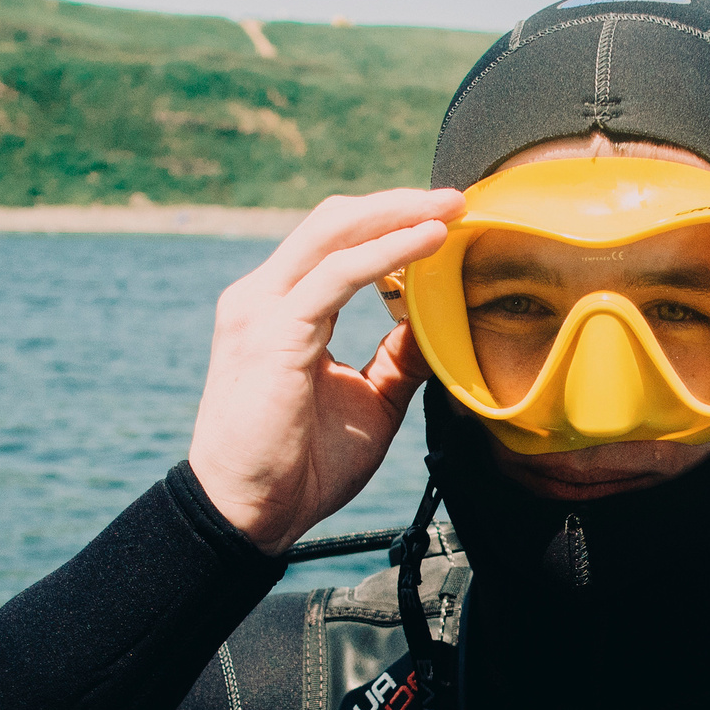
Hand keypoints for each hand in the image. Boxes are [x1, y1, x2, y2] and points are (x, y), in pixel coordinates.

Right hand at [188, 188, 463, 553]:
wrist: (252, 513)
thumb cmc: (302, 465)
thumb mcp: (369, 400)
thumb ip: (397, 358)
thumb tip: (437, 326)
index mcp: (281, 308)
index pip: (336, 242)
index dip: (390, 221)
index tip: (447, 218)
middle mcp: (264, 296)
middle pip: (335, 222)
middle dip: (398, 202)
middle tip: (458, 196)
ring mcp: (263, 308)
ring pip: (335, 233)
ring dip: (398, 213)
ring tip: (451, 207)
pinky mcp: (274, 331)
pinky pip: (338, 275)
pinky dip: (388, 252)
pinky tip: (428, 242)